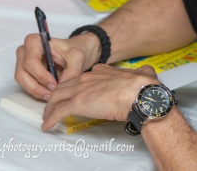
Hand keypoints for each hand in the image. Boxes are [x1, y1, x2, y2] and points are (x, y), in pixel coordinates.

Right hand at [14, 32, 101, 100]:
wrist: (72, 55)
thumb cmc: (71, 51)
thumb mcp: (77, 57)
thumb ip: (72, 70)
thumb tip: (62, 84)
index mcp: (34, 41)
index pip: (31, 61)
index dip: (42, 76)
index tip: (55, 84)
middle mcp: (25, 51)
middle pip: (22, 73)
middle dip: (37, 87)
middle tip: (52, 93)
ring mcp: (22, 62)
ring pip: (22, 81)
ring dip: (36, 91)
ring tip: (51, 95)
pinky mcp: (25, 73)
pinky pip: (26, 85)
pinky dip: (36, 92)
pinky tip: (48, 93)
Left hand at [41, 64, 157, 130]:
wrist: (139, 93)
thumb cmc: (142, 87)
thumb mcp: (143, 73)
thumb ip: (142, 72)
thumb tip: (149, 72)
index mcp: (100, 71)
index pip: (80, 79)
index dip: (73, 87)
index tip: (72, 94)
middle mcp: (87, 77)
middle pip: (64, 86)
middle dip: (56, 97)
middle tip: (53, 106)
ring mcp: (81, 89)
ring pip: (57, 98)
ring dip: (50, 108)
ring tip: (47, 116)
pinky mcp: (78, 103)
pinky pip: (59, 111)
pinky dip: (51, 118)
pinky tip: (47, 125)